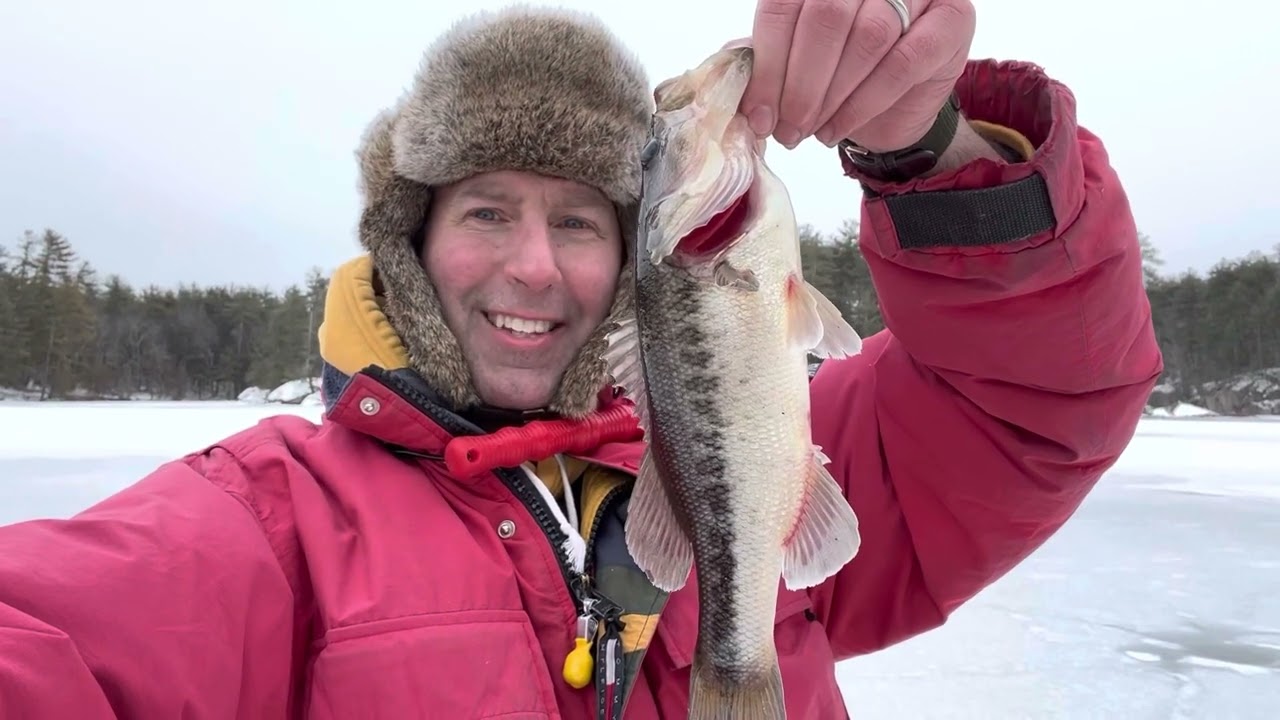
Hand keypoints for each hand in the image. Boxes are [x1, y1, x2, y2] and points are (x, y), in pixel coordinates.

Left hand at [735, 0, 975, 151]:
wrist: (897, 107)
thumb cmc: (842, 78)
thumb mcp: (798, 62)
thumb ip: (766, 54)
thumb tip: (727, 66)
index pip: (785, 5)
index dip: (767, 63)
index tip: (758, 114)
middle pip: (825, 16)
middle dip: (800, 84)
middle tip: (787, 129)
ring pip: (866, 38)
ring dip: (831, 96)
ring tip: (812, 131)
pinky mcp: (951, 20)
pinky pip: (902, 63)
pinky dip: (864, 102)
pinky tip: (840, 127)